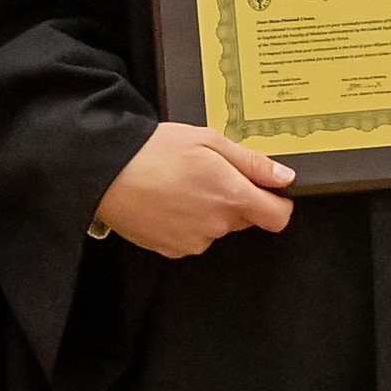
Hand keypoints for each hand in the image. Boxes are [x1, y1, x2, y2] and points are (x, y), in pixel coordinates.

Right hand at [92, 123, 293, 259]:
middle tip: (209, 174)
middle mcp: (216, 226)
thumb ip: (252, 163)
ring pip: (216, 228)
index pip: (278, 217)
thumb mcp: (209, 141)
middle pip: (244, 219)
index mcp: (232, 197)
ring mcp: (193, 241)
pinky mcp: (171, 249)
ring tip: (181, 185)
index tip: (269, 192)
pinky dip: (186, 223)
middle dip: (235, 200)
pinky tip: (168, 201)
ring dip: (208, 211)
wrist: (107, 171)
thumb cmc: (155, 151)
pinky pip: (192, 237)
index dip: (278, 204)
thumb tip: (284, 178)